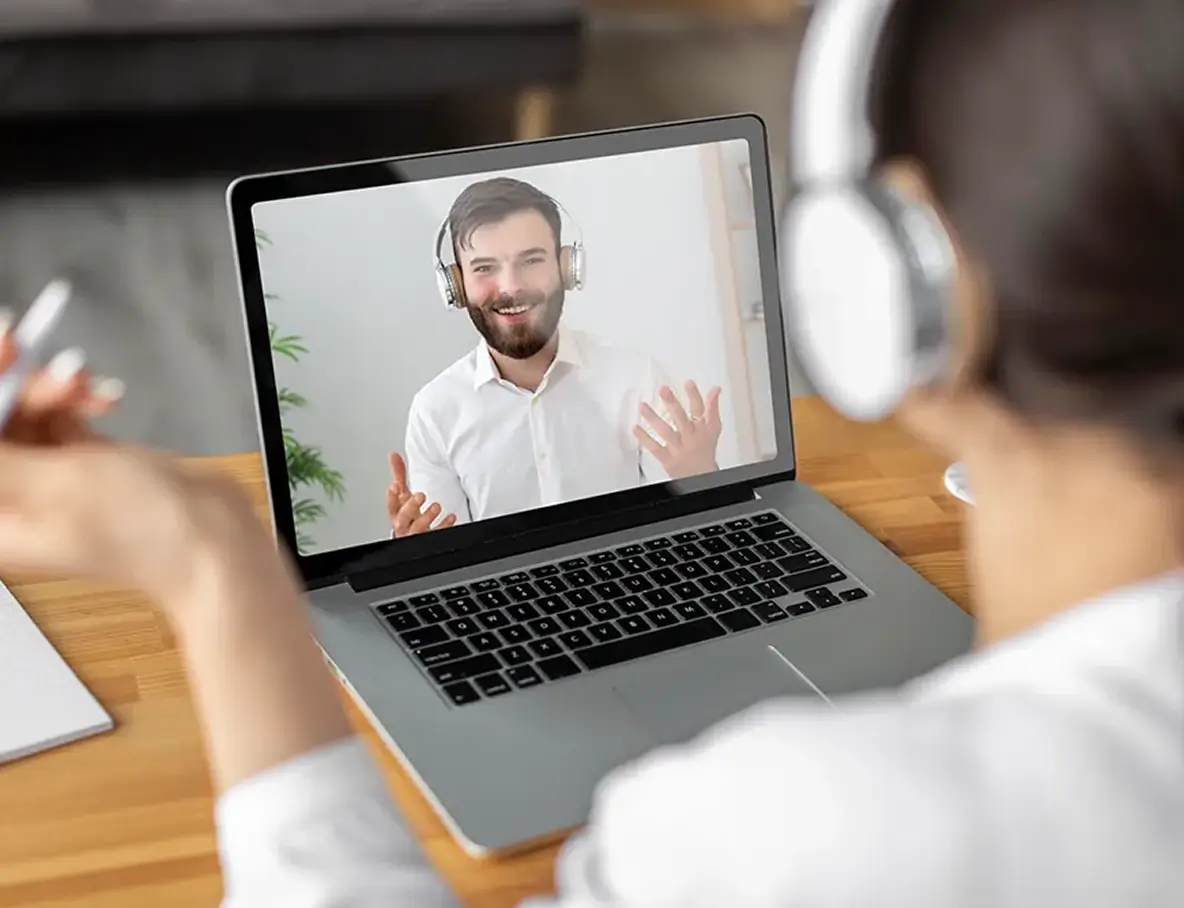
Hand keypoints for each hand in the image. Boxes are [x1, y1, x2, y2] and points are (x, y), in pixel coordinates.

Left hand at [0, 332, 286, 613]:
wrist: (214, 540)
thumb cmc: (144, 532)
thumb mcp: (52, 485)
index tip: (5, 354)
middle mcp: (15, 501)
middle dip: (19, 388)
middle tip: (55, 366)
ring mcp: (50, 482)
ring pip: (26, 415)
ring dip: (54, 391)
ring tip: (88, 385)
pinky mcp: (85, 466)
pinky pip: (61, 418)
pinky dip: (78, 403)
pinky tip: (105, 399)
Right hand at [387, 452, 455, 537]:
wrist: (415, 536)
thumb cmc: (409, 516)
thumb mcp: (403, 495)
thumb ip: (399, 475)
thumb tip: (393, 455)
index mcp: (397, 513)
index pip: (391, 506)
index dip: (391, 497)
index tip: (395, 486)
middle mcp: (404, 525)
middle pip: (402, 519)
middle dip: (410, 507)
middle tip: (421, 495)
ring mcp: (416, 534)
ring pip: (417, 529)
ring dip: (427, 517)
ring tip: (437, 506)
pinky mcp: (428, 539)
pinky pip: (436, 534)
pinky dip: (443, 526)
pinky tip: (450, 517)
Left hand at [634, 381, 722, 479]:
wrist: (702, 476)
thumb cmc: (706, 450)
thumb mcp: (713, 429)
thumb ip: (712, 408)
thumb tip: (715, 389)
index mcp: (701, 429)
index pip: (699, 409)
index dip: (694, 395)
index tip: (688, 382)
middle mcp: (689, 438)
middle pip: (681, 418)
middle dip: (672, 403)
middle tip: (663, 390)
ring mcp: (678, 449)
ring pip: (665, 431)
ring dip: (653, 418)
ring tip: (642, 406)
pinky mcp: (668, 459)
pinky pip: (655, 448)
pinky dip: (644, 438)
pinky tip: (635, 428)